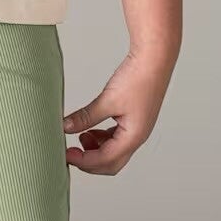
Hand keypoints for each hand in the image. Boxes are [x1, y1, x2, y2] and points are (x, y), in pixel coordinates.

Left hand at [63, 49, 175, 174]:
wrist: (156, 57)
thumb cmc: (139, 77)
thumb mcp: (107, 100)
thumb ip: (85, 117)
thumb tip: (65, 127)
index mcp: (133, 137)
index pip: (104, 159)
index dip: (82, 160)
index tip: (65, 154)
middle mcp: (137, 138)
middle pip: (110, 164)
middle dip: (89, 162)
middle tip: (70, 153)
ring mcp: (136, 131)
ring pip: (113, 154)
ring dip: (95, 151)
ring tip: (81, 137)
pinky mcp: (133, 122)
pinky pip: (115, 141)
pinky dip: (101, 140)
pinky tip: (90, 131)